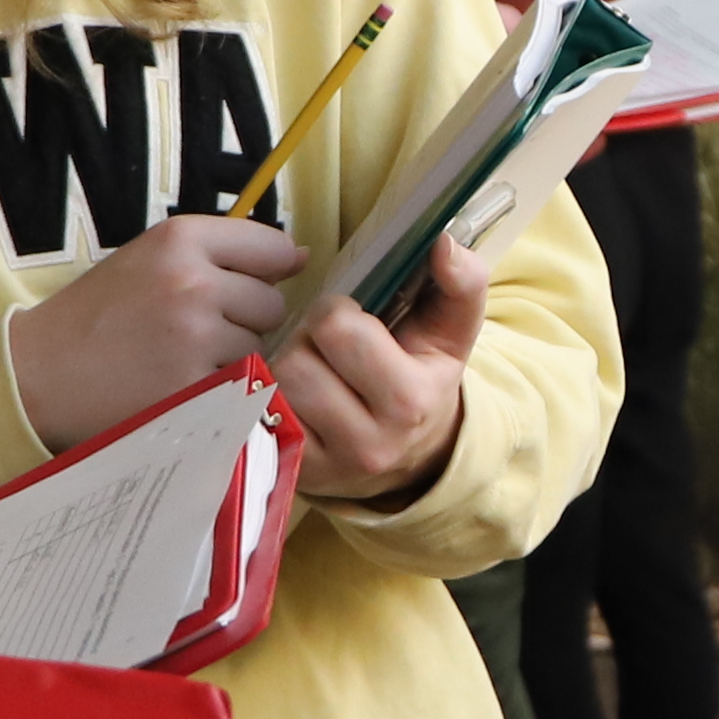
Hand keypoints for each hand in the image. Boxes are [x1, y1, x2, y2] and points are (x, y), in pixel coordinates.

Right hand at [7, 212, 303, 452]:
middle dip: (247, 320)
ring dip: (234, 357)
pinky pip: (240, 386)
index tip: (244, 287)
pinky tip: (179, 385)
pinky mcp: (195, 388)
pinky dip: (219, 390)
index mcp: (180, 238)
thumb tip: (299, 256)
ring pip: (259, 347)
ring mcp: (196, 338)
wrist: (38, 372)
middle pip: (272, 303)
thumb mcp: (148, 258)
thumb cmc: (96, 314)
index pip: (272, 247)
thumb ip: (220, 251)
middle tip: (195, 332)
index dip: (266, 273)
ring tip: (181, 359)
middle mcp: (194, 282)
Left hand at [277, 231, 483, 501]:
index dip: (337, 311)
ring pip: (272, 388)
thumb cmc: (424, 376)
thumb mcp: (453, 333)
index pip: (337, 329)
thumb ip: (462, 283)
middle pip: (296, 359)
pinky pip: (256, 418)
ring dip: (284, 368)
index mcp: (411, 400)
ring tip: (311, 368)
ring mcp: (328, 466)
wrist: (413, 455)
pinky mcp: (294, 475)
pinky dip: (268, 397)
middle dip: (306, 341)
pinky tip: (292, 395)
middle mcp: (370, 443)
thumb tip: (443, 243)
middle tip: (325, 345)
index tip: (353, 320)